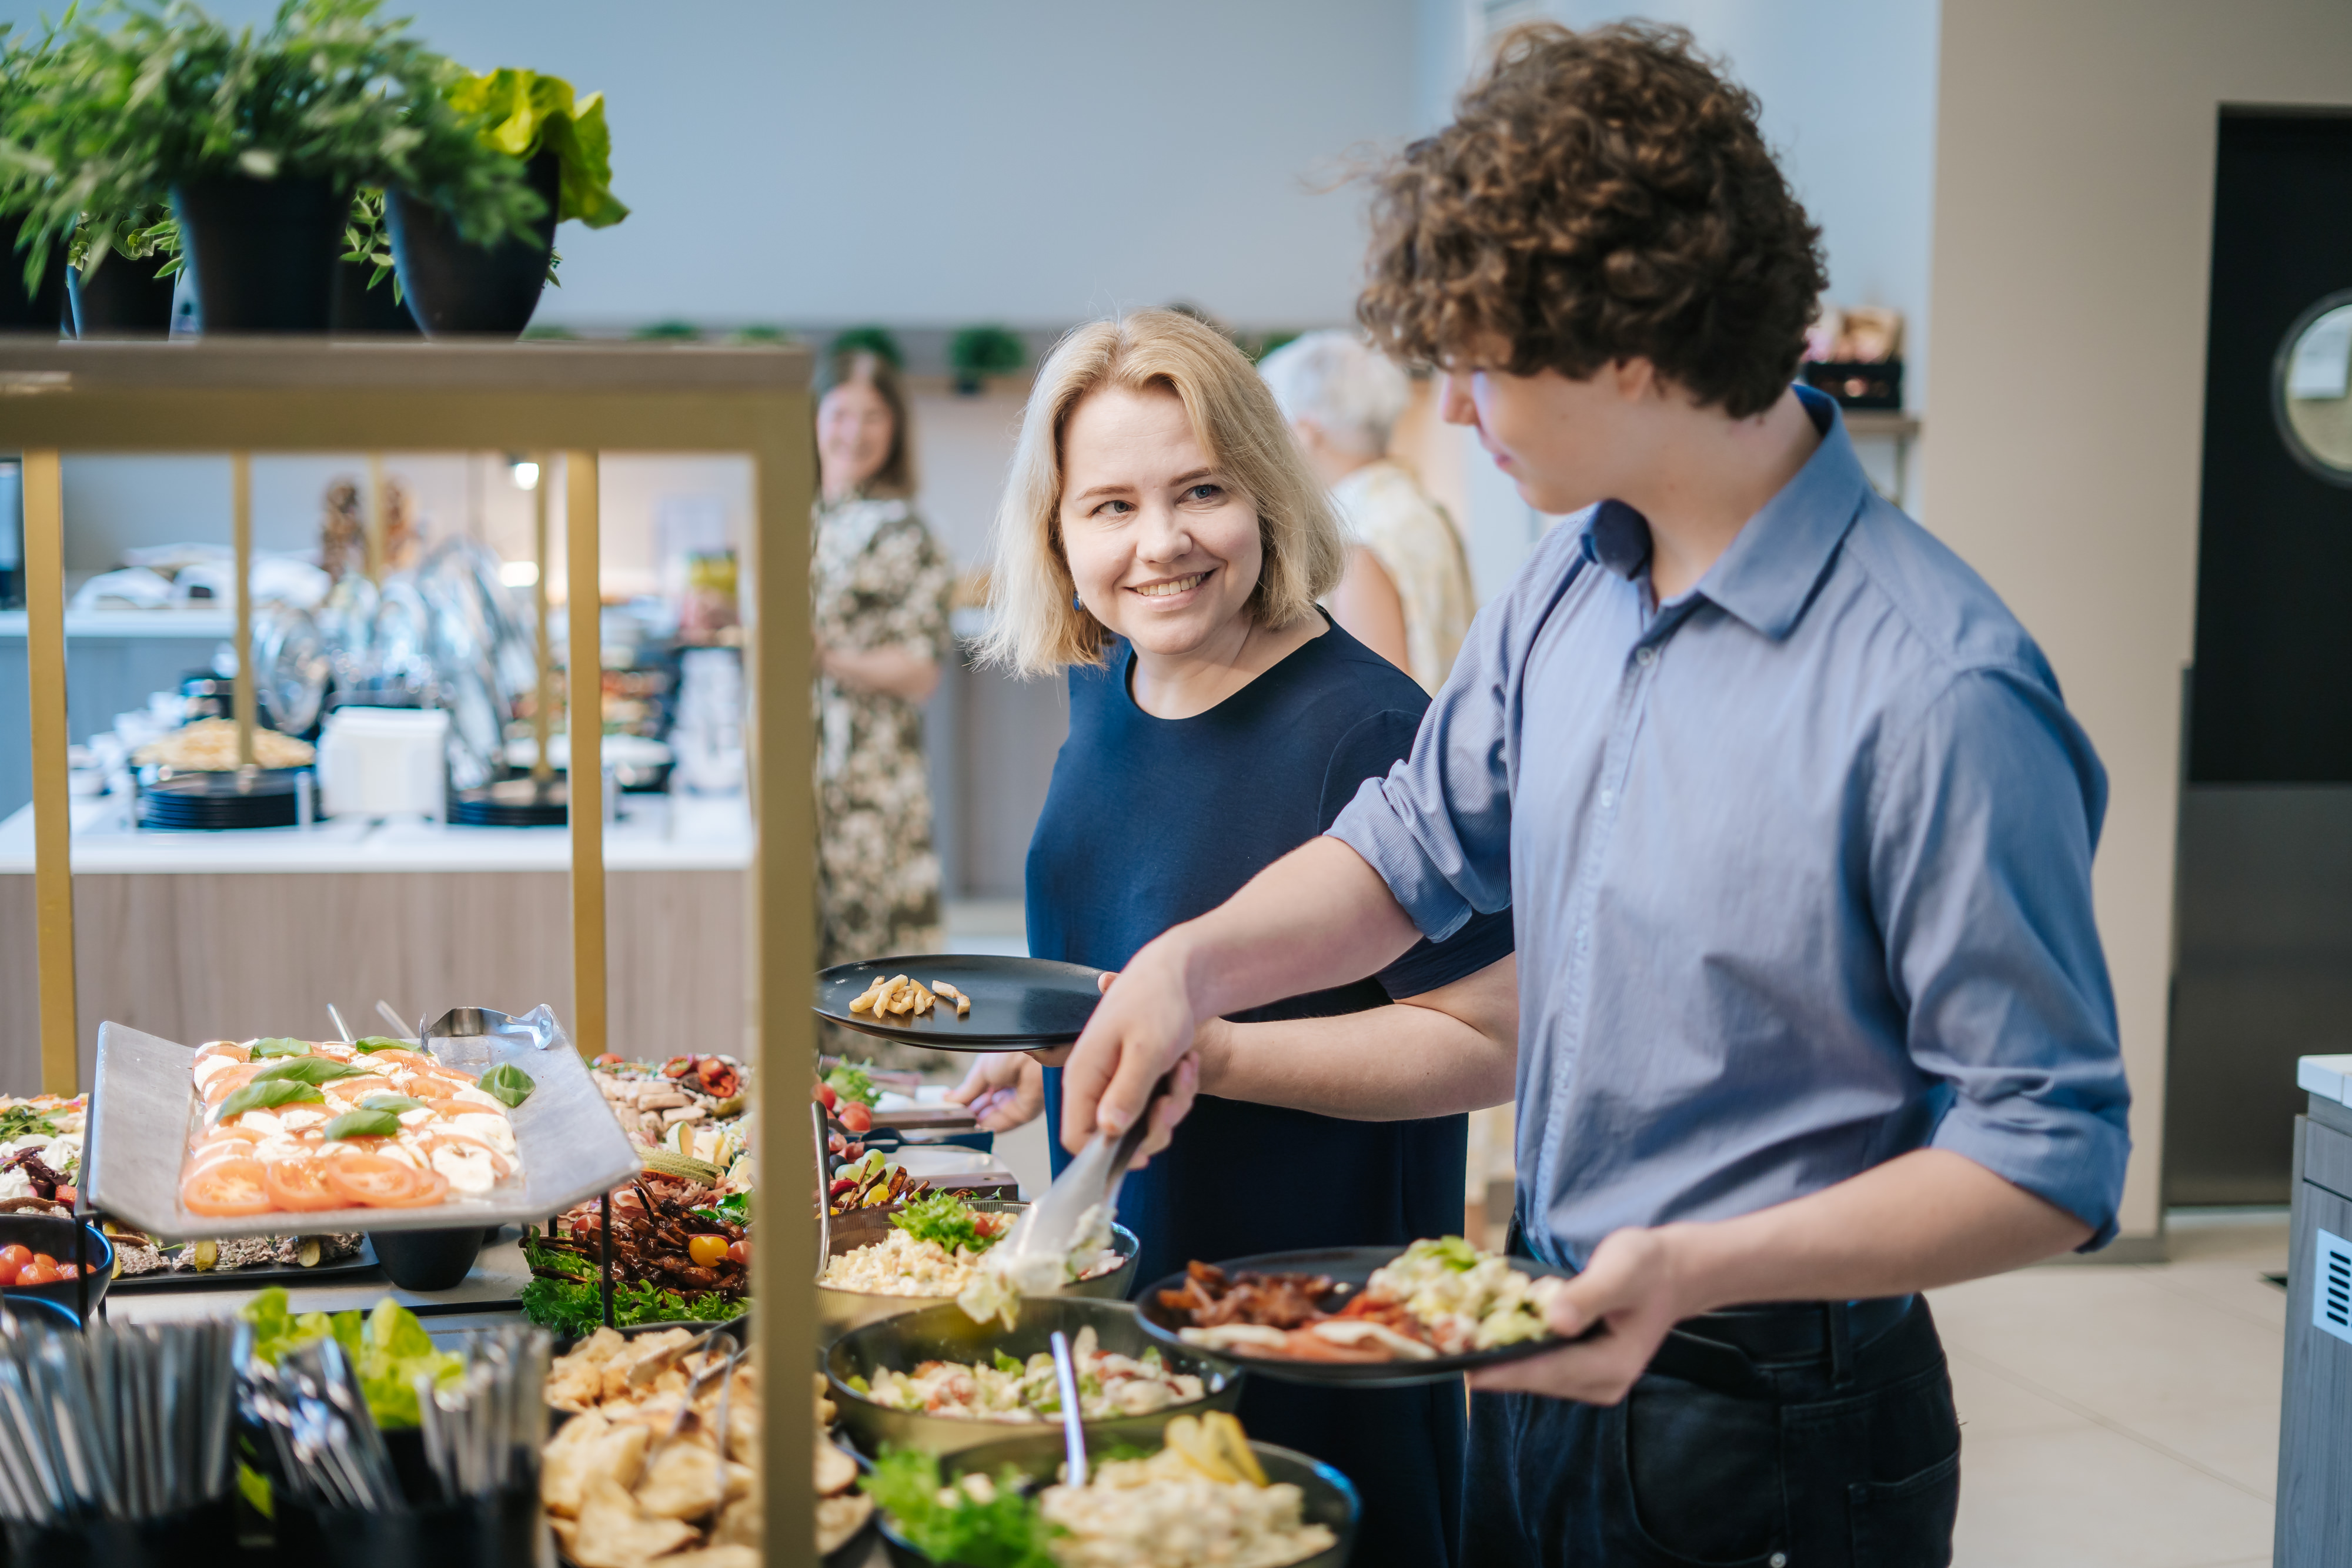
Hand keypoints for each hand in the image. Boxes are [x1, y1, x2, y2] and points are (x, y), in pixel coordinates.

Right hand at [946, 1052, 1044, 1131]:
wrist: (1034, 1055)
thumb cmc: (1011, 1051)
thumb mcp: (982, 1069)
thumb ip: (967, 1089)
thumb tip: (949, 1099)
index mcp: (999, 1071)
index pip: (979, 1091)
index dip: (965, 1100)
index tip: (949, 1107)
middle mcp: (1009, 1086)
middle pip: (985, 1106)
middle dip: (968, 1113)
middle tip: (951, 1118)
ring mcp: (1017, 1100)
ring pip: (992, 1117)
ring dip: (975, 1122)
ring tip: (958, 1124)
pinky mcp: (1024, 1113)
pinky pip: (1003, 1124)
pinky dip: (986, 1127)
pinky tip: (972, 1128)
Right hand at [1059, 942, 1200, 1156]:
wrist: (1177, 973)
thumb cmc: (1157, 1002)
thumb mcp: (1146, 1051)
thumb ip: (1125, 1093)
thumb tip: (1108, 1131)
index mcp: (1083, 1075)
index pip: (1076, 1137)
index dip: (1106, 1154)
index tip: (1142, 1152)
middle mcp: (1094, 1082)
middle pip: (1115, 1137)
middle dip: (1154, 1126)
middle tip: (1173, 1098)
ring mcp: (1116, 1081)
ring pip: (1142, 1124)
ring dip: (1173, 1105)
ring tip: (1185, 1067)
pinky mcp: (1135, 1080)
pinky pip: (1157, 1107)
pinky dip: (1178, 1091)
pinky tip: (1186, 1062)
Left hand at [1465, 1226, 1696, 1405]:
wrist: (1670, 1273)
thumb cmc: (1646, 1267)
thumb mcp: (1621, 1270)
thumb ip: (1588, 1295)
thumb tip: (1555, 1320)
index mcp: (1612, 1366)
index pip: (1548, 1372)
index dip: (1504, 1369)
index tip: (1464, 1366)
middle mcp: (1601, 1384)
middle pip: (1535, 1378)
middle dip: (1493, 1363)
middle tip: (1446, 1347)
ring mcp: (1591, 1381)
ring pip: (1533, 1374)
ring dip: (1498, 1358)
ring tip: (1457, 1340)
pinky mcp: (1580, 1370)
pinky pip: (1538, 1364)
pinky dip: (1513, 1350)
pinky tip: (1487, 1334)